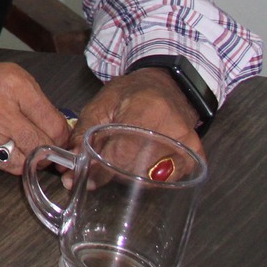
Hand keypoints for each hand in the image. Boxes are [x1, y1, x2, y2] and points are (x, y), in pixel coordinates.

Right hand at [0, 34, 71, 175]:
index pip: (56, 127)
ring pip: (15, 164)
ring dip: (11, 157)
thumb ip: (24, 97)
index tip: (55, 142)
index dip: (58, 138)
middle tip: (29, 147)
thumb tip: (52, 124)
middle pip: (39, 150)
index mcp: (13, 84)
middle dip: (39, 152)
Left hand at [72, 68, 205, 170]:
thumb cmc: (131, 93)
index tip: (86, 177)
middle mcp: (172, 131)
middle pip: (136, 169)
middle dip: (112, 173)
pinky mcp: (195, 156)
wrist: (167, 86)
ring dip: (129, 177)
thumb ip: (84, 133)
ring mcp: (187, 145)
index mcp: (145, 112)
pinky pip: (168, 180)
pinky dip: (149, 178)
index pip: (121, 153)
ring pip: (151, 179)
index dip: (101, 169)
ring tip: (120, 160)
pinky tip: (140, 163)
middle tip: (99, 169)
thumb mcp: (101, 104)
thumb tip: (72, 166)